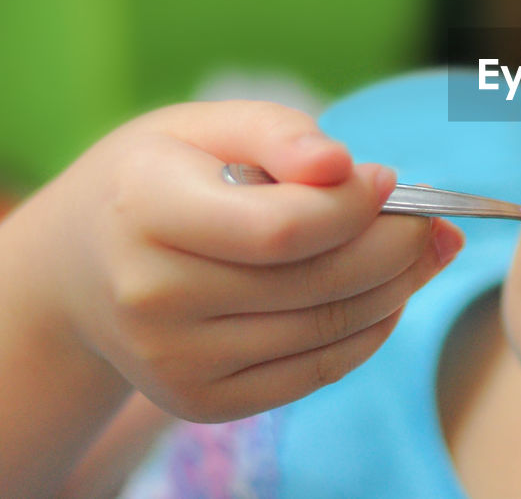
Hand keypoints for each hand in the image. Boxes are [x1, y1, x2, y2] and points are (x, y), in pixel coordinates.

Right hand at [16, 100, 463, 422]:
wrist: (83, 268)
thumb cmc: (162, 178)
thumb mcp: (205, 126)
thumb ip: (280, 134)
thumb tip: (345, 167)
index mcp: (146, 211)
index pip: (282, 229)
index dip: (354, 207)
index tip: (387, 179)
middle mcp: (151, 297)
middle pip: (317, 283)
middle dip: (398, 248)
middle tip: (430, 220)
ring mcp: (174, 362)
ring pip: (329, 330)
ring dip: (399, 288)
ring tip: (423, 250)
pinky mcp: (202, 401)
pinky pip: (317, 371)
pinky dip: (371, 331)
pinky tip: (387, 292)